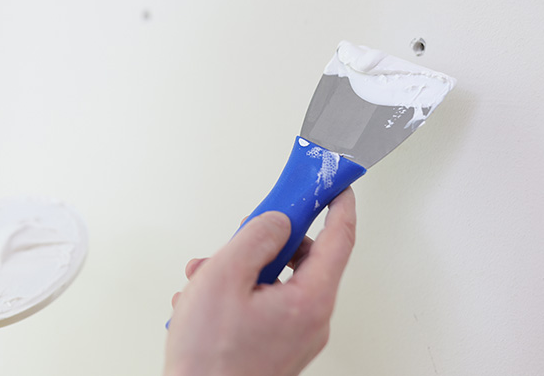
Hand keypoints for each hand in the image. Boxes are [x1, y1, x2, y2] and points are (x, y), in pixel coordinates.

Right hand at [164, 188, 356, 375]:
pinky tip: (204, 301)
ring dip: (240, 270)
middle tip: (242, 236)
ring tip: (205, 278)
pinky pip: (264, 305)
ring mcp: (294, 336)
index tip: (334, 185)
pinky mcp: (276, 346)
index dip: (338, 206)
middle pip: (302, 260)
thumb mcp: (224, 277)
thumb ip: (255, 238)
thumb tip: (276, 221)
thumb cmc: (209, 360)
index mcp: (309, 300)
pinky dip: (236, 294)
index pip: (339, 240)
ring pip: (276, 282)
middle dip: (266, 242)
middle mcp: (310, 320)